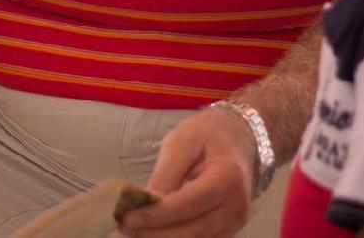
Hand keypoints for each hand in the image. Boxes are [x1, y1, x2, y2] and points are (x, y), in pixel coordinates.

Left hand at [120, 107, 256, 236]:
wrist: (240, 139)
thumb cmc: (208, 135)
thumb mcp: (183, 142)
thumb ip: (166, 174)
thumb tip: (146, 203)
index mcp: (227, 178)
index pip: (190, 204)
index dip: (158, 215)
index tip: (127, 218)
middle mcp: (236, 206)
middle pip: (192, 231)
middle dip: (154, 233)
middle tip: (123, 226)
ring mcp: (234, 223)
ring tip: (132, 230)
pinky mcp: (227, 232)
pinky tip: (151, 231)